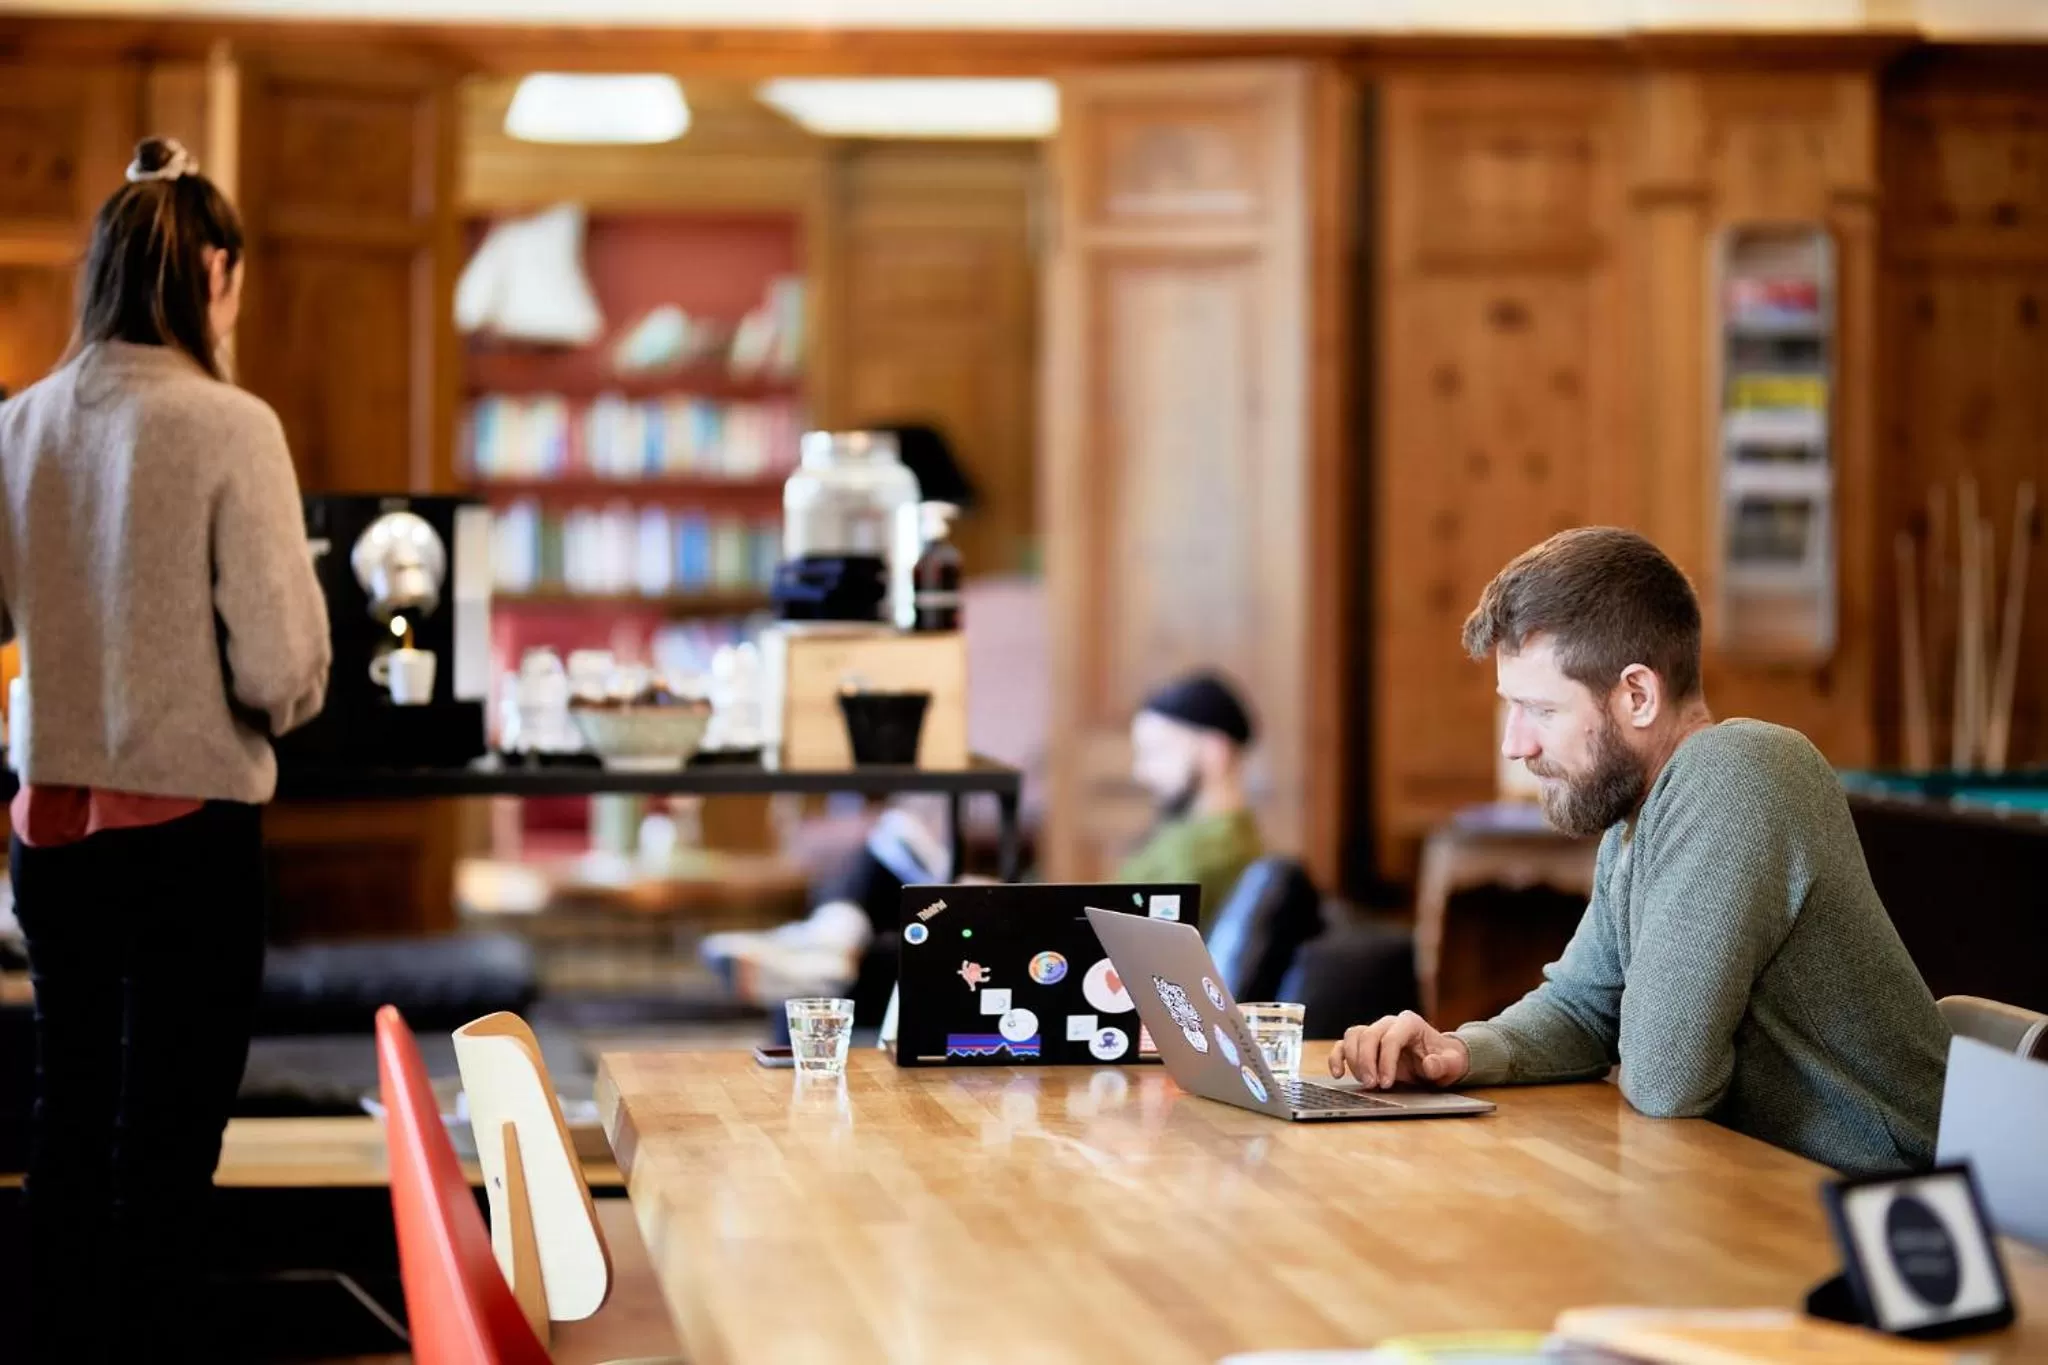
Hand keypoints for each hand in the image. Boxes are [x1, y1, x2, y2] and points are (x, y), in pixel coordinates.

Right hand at [1329, 1011, 1469, 1089]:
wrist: (1438, 1060)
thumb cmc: (1444, 1060)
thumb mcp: (1451, 1064)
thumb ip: (1443, 1064)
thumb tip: (1429, 1064)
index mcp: (1409, 1023)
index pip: (1391, 1038)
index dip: (1386, 1060)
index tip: (1386, 1083)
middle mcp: (1389, 1023)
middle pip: (1369, 1036)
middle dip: (1367, 1062)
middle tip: (1372, 1085)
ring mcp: (1374, 1031)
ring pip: (1353, 1037)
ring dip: (1354, 1061)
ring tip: (1364, 1083)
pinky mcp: (1363, 1044)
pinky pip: (1343, 1045)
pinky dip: (1337, 1057)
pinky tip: (1338, 1073)